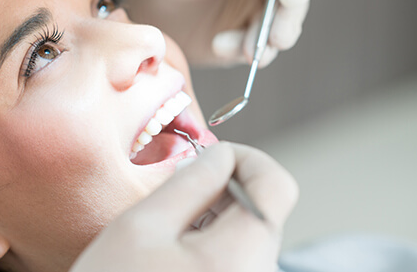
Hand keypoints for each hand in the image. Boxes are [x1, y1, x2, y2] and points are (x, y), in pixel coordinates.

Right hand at [69, 142, 297, 271]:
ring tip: (165, 231)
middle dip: (222, 189)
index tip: (208, 157)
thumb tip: (219, 156)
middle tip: (175, 192)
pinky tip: (172, 256)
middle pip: (261, 210)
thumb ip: (190, 182)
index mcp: (243, 256)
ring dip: (213, 218)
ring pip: (247, 236)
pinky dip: (210, 245)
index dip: (245, 158)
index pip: (276, 184)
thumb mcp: (141, 227)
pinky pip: (236, 261)